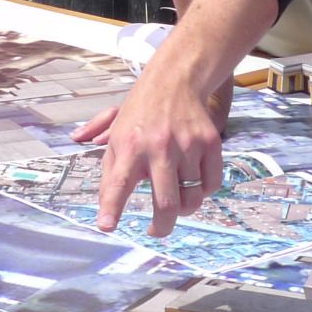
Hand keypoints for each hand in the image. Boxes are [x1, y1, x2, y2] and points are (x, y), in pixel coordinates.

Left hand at [91, 62, 223, 236]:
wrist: (176, 81)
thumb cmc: (141, 112)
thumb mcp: (117, 134)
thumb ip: (109, 170)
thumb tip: (101, 198)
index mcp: (130, 146)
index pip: (118, 183)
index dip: (112, 208)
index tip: (106, 226)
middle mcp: (160, 147)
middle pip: (166, 204)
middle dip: (161, 228)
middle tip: (155, 231)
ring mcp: (189, 145)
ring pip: (192, 199)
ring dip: (183, 210)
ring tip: (175, 203)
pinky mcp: (210, 143)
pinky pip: (211, 185)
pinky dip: (202, 193)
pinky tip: (192, 185)